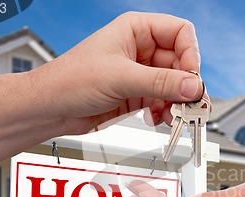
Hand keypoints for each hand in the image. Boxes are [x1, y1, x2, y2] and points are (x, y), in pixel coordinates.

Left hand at [30, 12, 205, 134]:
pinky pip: (164, 101)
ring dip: (177, 103)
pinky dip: (166, 112)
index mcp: (136, 30)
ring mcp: (141, 73)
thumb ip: (160, 83)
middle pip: (181, 63)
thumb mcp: (120, 78)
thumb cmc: (70, 80)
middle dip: (186, 85)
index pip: (180, 33)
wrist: (51, 109)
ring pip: (175, 85)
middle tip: (190, 105)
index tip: (191, 78)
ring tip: (174, 116)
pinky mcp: (138, 94)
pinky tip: (158, 119)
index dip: (190, 55)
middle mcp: (141, 49)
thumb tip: (193, 87)